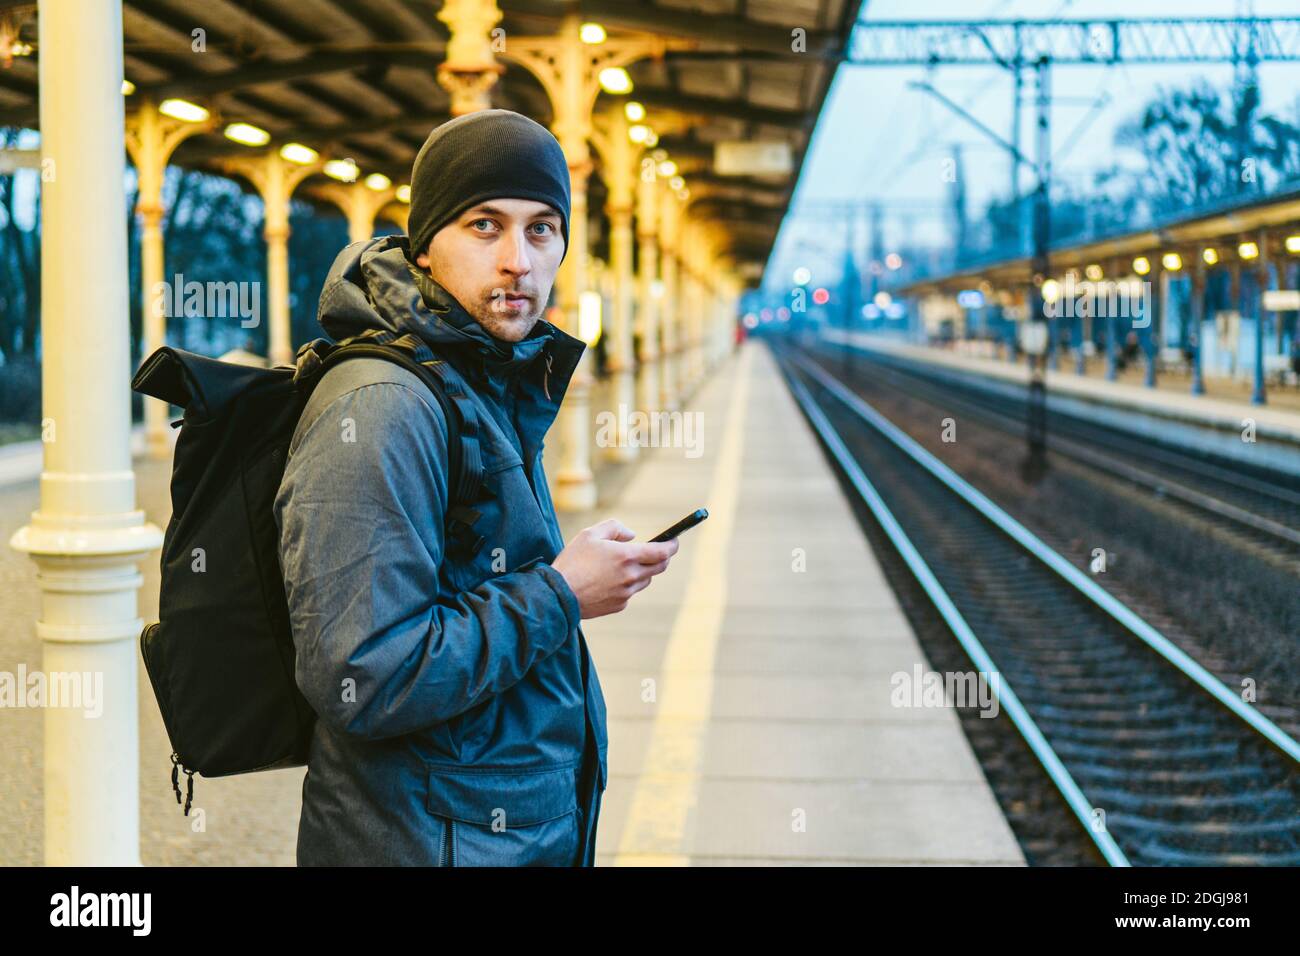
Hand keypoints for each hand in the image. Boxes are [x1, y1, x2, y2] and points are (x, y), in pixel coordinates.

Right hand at [551, 518, 679, 618]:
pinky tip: (608, 581)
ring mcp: (626, 593)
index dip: (672, 545)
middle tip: (656, 551)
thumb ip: (615, 528)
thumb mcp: (590, 534)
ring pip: (645, 580)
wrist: (558, 595)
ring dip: (642, 571)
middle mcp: (631, 576)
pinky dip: (627, 584)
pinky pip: (630, 592)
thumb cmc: (572, 562)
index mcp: (627, 556)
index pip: (662, 552)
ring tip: (623, 565)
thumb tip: (632, 535)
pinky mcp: (619, 606)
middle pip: (659, 567)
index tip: (674, 541)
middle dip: (661, 558)